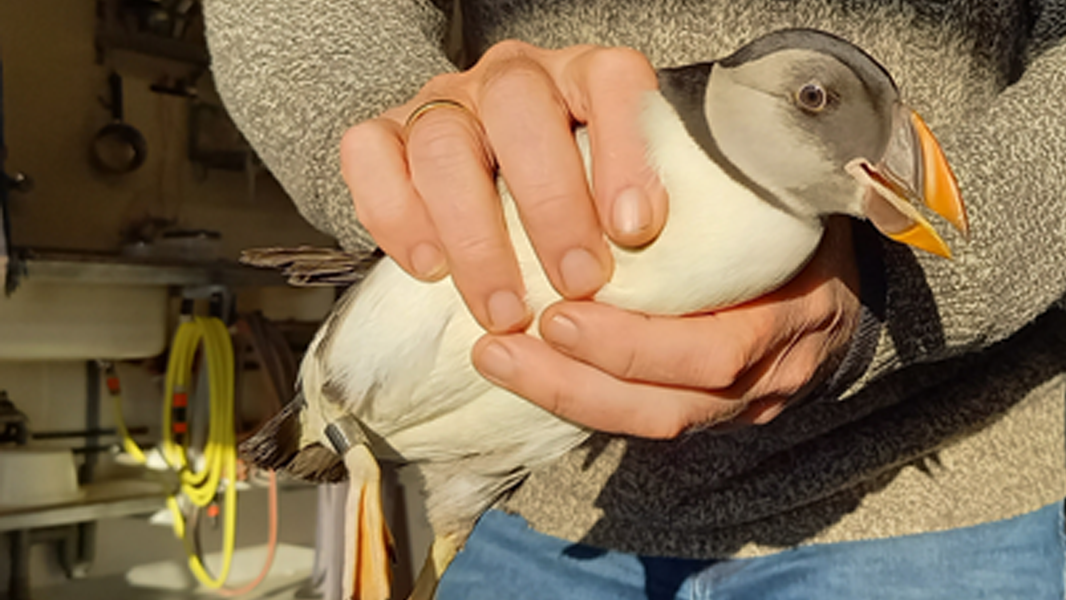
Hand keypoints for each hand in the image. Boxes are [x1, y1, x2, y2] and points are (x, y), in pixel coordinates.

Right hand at [339, 41, 667, 332]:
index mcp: (585, 78)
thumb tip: (684, 281)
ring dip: (475, 235)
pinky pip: (367, 155)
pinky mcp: (385, 136)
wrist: (495, 197)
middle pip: (520, 108)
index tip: (636, 229)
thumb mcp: (624, 206)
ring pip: (443, 143)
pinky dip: (396, 216)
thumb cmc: (576, 209)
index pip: (612, 82)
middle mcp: (512, 79)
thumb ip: (644, 224)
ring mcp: (444, 104)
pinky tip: (429, 268)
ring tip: (505, 308)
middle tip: (577, 283)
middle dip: (550, 205)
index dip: (625, 150)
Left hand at [471, 217, 862, 438]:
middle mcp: (776, 371)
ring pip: (656, 423)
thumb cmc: (799, 210)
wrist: (846, 262)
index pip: (715, 351)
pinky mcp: (725, 414)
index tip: (561, 311)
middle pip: (675, 407)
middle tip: (505, 347)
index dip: (632, 344)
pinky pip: (648, 418)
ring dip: (568, 397)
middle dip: (580, 383)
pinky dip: (586, 399)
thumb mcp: (776, 187)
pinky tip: (532, 371)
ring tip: (499, 361)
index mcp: (797, 310)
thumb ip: (717, 186)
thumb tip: (625, 143)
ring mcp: (753, 401)